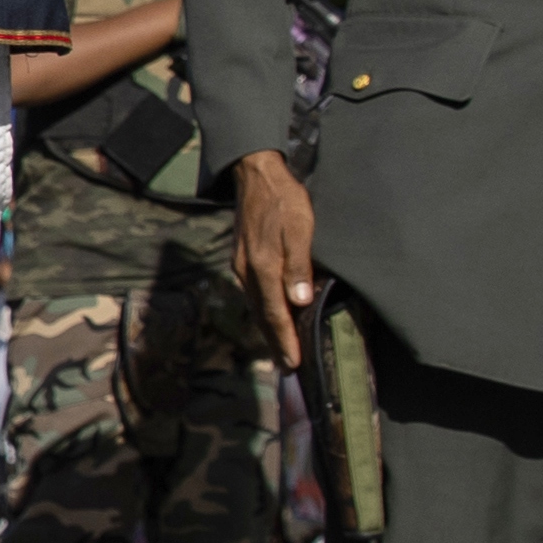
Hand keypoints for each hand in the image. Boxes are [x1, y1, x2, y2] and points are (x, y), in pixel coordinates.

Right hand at [232, 149, 316, 366]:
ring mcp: (242, 266)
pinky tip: (271, 316)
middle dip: (276, 343)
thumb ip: (299, 264)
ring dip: (269, 330)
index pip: (274, 312)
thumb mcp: (300, 227)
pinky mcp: (243, 259)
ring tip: (281, 349)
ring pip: (256, 306)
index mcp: (263, 266)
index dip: (285, 339)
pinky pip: (253, 294)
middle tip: (288, 367)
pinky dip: (263, 311)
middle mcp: (247, 271)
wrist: (255, 174)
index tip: (294, 362)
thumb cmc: (284, 199)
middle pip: (261, 315)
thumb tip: (299, 300)